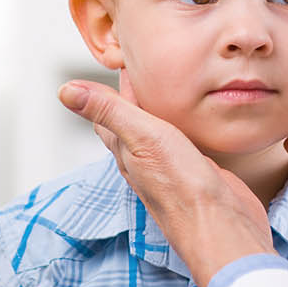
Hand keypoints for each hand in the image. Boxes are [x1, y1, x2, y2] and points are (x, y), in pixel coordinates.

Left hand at [59, 75, 271, 286]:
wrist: (222, 228)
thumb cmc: (182, 189)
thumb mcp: (142, 138)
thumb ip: (109, 111)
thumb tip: (65, 92)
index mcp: (126, 151)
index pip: (108, 113)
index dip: (108, 87)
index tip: (117, 58)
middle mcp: (145, 160)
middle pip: (129, 123)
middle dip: (129, 96)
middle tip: (136, 68)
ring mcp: (171, 168)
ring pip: (155, 134)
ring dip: (155, 111)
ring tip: (161, 87)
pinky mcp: (196, 173)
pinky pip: (183, 142)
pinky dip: (181, 125)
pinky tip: (191, 120)